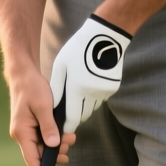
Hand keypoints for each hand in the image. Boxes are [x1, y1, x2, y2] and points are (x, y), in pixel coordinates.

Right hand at [9, 66, 75, 165]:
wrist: (24, 74)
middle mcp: (22, 134)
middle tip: (70, 142)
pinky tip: (63, 131)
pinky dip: (54, 136)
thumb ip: (48, 127)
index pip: (32, 159)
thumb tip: (53, 145)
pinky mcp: (31, 125)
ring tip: (71, 136)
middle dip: (56, 152)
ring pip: (43, 145)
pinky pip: (43, 137)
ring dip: (57, 143)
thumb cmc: (32, 88)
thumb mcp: (43, 106)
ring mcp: (26, 130)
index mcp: (22, 132)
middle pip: (39, 154)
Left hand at [49, 14, 131, 132]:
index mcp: (77, 88)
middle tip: (68, 109)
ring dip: (85, 105)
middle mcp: (93, 93)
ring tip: (79, 92)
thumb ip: (56, 88)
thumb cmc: (78, 49)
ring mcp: (105, 91)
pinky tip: (90, 84)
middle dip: (75, 115)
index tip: (63, 129)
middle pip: (83, 115)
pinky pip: (101, 99)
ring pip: (92, 107)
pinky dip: (94, 97)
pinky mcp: (113, 87)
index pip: (73, 117)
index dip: (67, 125)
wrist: (106, 37)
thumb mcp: (61, 65)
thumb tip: (53, 106)